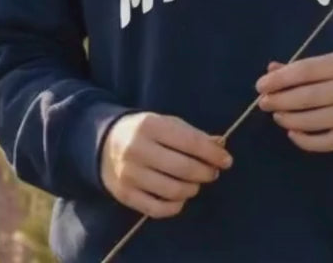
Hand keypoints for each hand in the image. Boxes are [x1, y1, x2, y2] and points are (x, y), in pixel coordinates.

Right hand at [100, 112, 232, 218]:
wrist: (105, 143)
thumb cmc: (145, 131)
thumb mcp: (166, 123)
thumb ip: (192, 134)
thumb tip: (220, 146)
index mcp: (150, 126)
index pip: (190, 142)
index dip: (212, 153)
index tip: (227, 160)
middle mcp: (137, 149)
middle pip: (183, 169)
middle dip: (205, 173)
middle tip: (212, 173)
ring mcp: (129, 174)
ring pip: (172, 191)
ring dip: (192, 189)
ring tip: (196, 183)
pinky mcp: (125, 195)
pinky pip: (157, 209)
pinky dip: (175, 206)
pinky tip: (181, 198)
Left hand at [255, 52, 332, 152]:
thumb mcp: (322, 65)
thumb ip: (296, 68)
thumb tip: (270, 71)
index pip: (306, 70)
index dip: (280, 79)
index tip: (260, 86)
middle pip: (309, 97)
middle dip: (281, 100)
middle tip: (263, 103)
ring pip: (314, 120)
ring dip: (289, 119)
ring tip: (277, 115)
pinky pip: (324, 142)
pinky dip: (304, 140)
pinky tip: (291, 132)